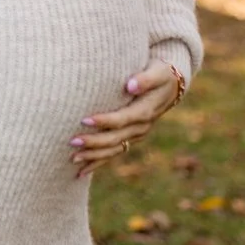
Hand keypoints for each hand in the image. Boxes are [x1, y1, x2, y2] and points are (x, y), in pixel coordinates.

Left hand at [72, 59, 182, 177]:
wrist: (172, 85)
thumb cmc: (161, 74)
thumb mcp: (158, 72)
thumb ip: (145, 79)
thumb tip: (130, 85)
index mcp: (145, 111)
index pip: (122, 119)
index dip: (104, 121)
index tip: (84, 120)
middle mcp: (141, 127)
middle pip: (115, 138)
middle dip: (94, 142)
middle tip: (72, 142)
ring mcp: (136, 135)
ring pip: (113, 150)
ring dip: (93, 156)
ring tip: (72, 159)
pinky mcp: (130, 138)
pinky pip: (113, 152)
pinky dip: (98, 162)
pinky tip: (81, 171)